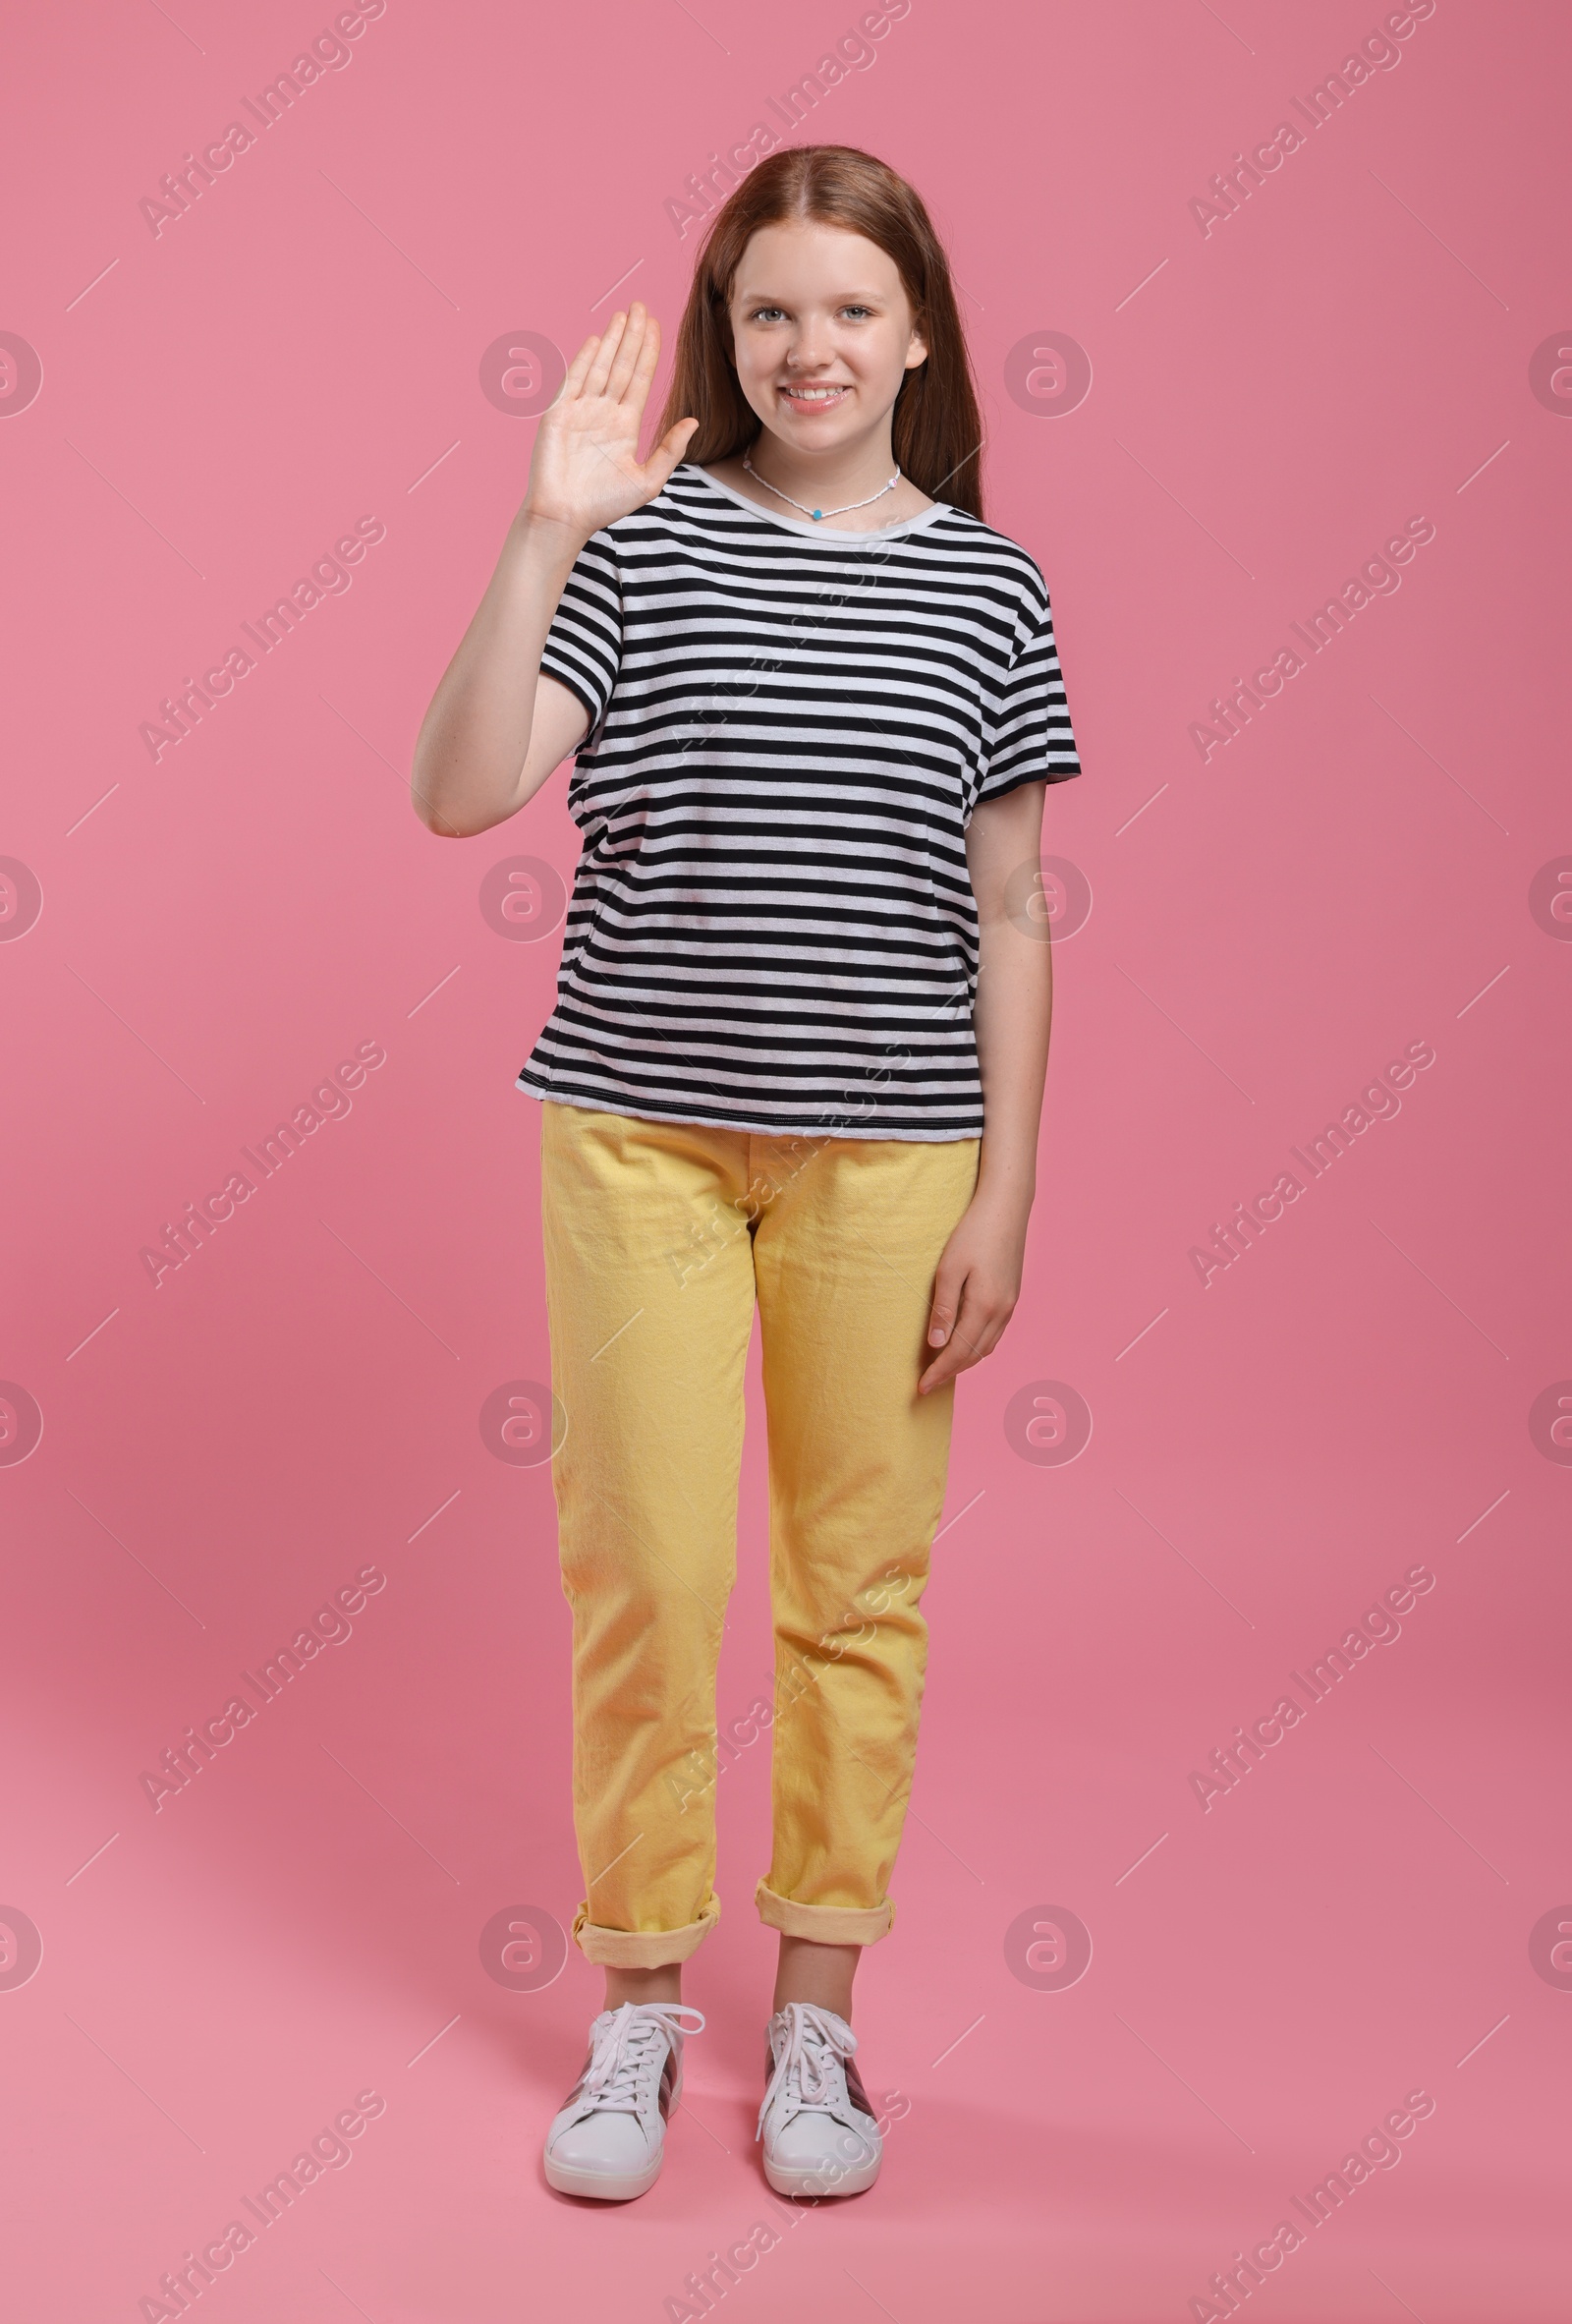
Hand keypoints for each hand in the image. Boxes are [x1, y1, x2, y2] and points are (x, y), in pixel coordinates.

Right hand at [521, 303, 697, 542]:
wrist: (565, 517)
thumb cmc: (603, 505)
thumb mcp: (648, 480)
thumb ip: (670, 450)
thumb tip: (693, 422)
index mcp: (625, 424)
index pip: (640, 379)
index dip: (649, 352)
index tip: (658, 326)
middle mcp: (603, 412)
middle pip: (622, 365)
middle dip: (633, 336)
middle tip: (642, 305)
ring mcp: (580, 410)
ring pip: (600, 367)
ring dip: (613, 340)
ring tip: (624, 314)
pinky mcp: (559, 414)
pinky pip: (574, 381)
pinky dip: (585, 361)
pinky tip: (599, 341)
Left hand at [918, 1194, 1029, 1395]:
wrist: (1006, 1208)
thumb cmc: (973, 1234)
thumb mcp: (949, 1269)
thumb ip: (944, 1309)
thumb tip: (936, 1344)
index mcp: (985, 1306)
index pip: (959, 1352)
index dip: (940, 1372)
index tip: (921, 1387)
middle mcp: (1002, 1311)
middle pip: (975, 1355)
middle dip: (951, 1372)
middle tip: (928, 1383)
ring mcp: (1011, 1304)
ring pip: (987, 1346)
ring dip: (965, 1361)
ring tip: (943, 1367)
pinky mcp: (1012, 1296)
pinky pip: (995, 1333)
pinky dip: (978, 1345)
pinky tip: (964, 1342)